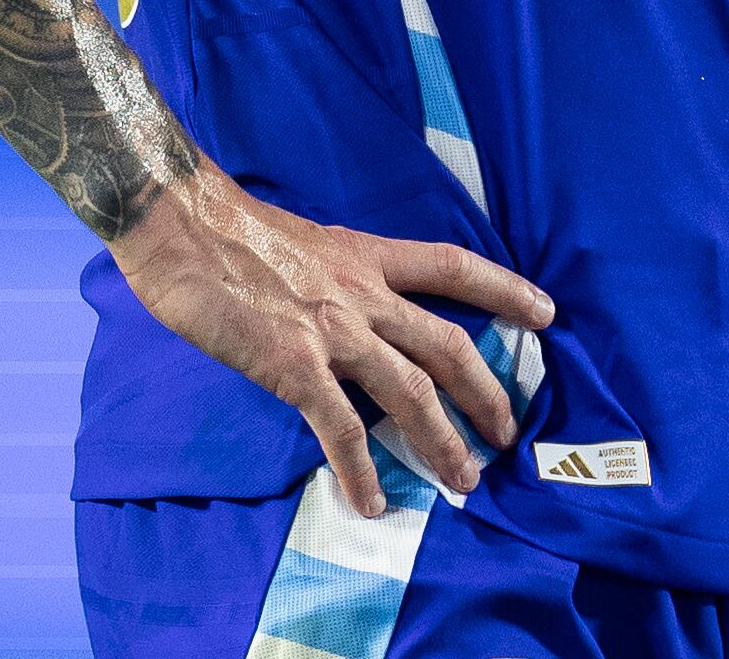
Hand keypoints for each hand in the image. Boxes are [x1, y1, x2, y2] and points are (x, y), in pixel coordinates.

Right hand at [111, 162, 552, 517]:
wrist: (182, 225)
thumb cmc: (229, 232)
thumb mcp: (305, 242)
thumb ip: (336, 277)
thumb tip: (345, 309)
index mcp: (367, 255)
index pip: (454, 266)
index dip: (504, 289)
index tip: (546, 312)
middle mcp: (364, 292)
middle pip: (448, 344)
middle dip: (488, 391)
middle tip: (509, 432)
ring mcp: (333, 331)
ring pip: (411, 392)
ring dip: (443, 441)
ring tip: (465, 480)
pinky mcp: (294, 366)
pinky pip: (341, 428)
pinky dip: (361, 470)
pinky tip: (372, 502)